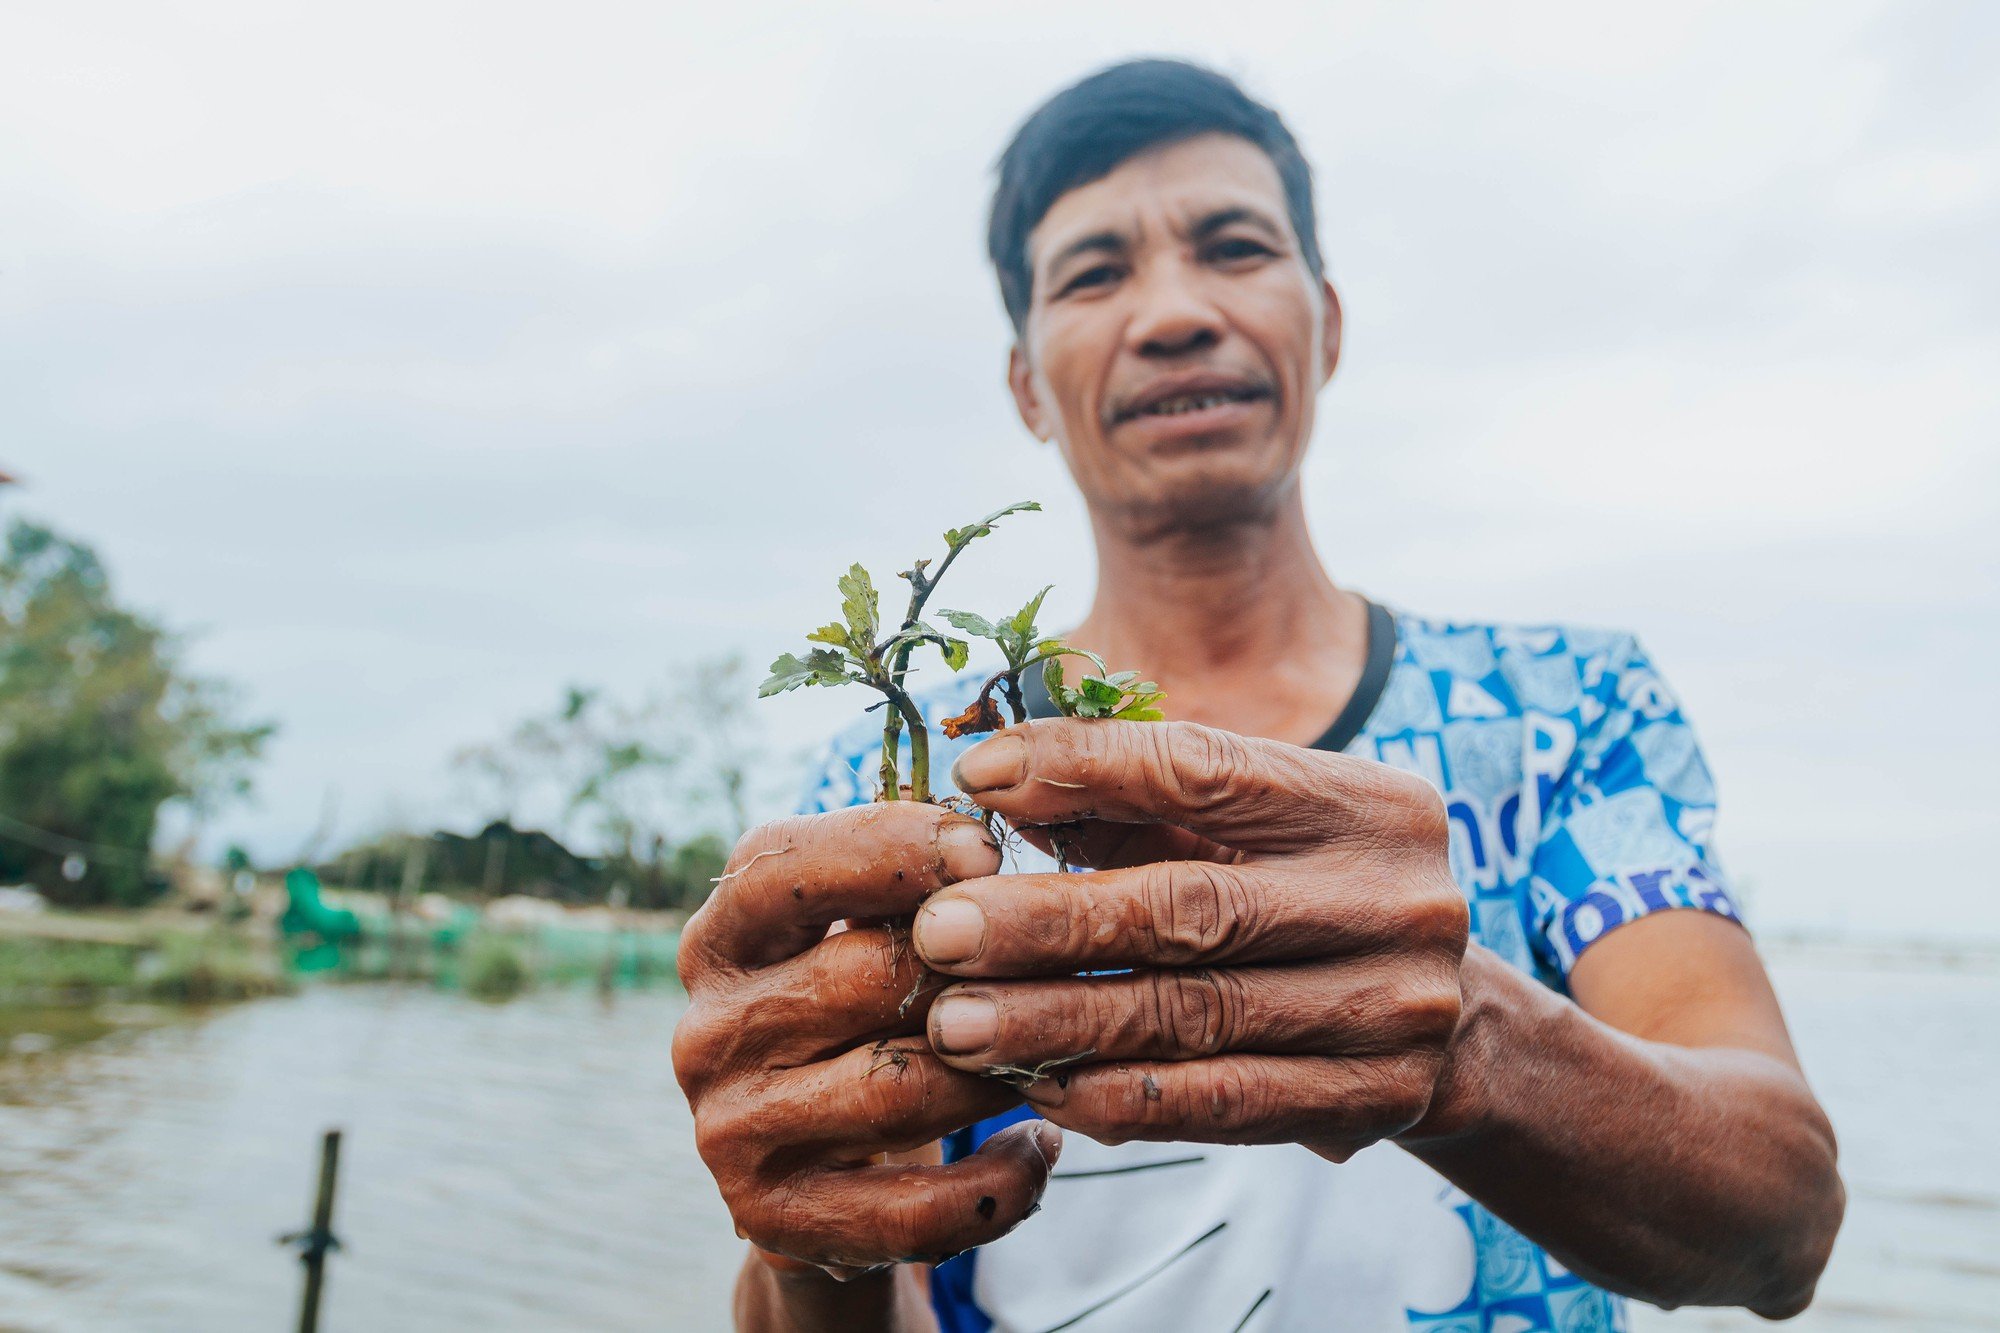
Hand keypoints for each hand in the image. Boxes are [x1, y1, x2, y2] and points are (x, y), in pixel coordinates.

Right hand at [672, 801, 1062, 1276]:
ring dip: (1003, 1070)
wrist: (817, 1182)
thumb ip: (901, 882)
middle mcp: (708, 1030)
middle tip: (1065, 960)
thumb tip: (1001, 818)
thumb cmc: (862, 1022)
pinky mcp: (770, 1220)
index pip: (782, 868)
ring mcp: (730, 1131)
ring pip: (901, 1087)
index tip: (986, 848)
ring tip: (1065, 1050)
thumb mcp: (857, 936)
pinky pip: (912, 1208)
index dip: (889, 847)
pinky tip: (1041, 1146)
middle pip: (864, 975)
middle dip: (980, 965)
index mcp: (721, 938)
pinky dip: (998, 1180)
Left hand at [914, 719, 1466, 1162]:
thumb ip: (1132, 803)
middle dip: (1048, 921)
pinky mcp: (1376, 1099)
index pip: (1205, 769)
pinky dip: (1122, 1098)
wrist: (1453, 1019)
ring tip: (956, 1024)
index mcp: (1364, 802)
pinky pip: (1224, 1102)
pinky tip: (1039, 1088)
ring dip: (1059, 1023)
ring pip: (1196, 1015)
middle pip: (1192, 906)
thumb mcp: (1246, 831)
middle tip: (939, 932)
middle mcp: (1394, 898)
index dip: (1082, 769)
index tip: (974, 779)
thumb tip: (989, 776)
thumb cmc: (1304, 894)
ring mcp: (1395, 1006)